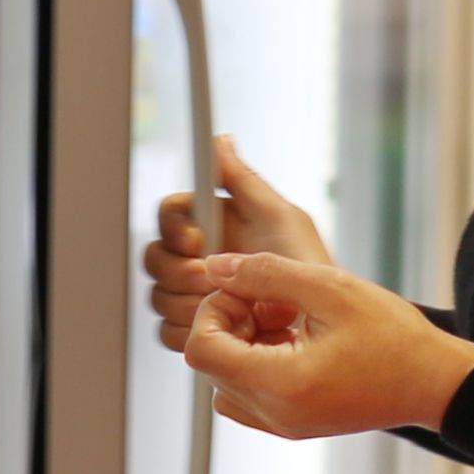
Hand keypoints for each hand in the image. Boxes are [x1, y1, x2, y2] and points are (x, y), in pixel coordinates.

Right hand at [144, 138, 328, 360]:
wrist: (317, 323)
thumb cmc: (309, 269)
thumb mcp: (282, 217)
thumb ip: (244, 180)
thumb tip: (220, 141)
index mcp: (214, 225)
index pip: (169, 216)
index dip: (175, 228)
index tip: (196, 239)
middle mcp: (201, 258)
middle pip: (156, 258)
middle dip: (181, 272)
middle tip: (210, 279)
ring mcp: (195, 295)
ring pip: (159, 296)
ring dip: (187, 303)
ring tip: (227, 307)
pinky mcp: (197, 329)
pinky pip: (168, 331)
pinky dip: (189, 332)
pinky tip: (220, 330)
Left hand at [177, 250, 473, 441]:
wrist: (434, 382)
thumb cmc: (394, 338)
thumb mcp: (329, 288)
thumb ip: (265, 273)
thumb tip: (215, 267)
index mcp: (280, 385)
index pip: (201, 349)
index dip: (213, 311)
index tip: (247, 290)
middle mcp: (275, 414)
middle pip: (210, 365)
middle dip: (231, 323)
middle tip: (273, 300)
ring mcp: (284, 425)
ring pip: (226, 381)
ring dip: (243, 343)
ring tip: (287, 318)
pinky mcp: (295, 424)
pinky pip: (251, 394)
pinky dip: (259, 362)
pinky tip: (296, 337)